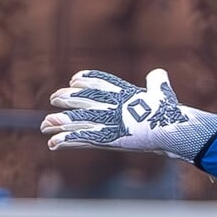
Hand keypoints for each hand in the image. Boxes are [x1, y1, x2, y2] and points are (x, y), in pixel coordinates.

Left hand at [43, 68, 216, 162]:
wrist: (171, 127)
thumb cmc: (171, 112)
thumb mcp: (164, 93)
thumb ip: (157, 81)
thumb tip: (158, 72)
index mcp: (125, 93)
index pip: (101, 82)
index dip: (86, 80)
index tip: (74, 79)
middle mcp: (113, 104)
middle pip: (84, 99)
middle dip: (67, 98)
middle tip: (54, 97)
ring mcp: (109, 121)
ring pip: (79, 119)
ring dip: (61, 122)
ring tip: (45, 124)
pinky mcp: (107, 138)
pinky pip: (83, 139)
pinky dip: (67, 141)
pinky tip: (53, 144)